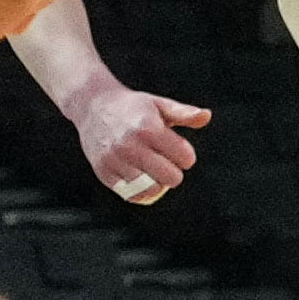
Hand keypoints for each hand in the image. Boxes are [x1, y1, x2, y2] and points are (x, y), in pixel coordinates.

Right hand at [39, 66, 204, 208]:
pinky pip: (131, 194)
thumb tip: (206, 116)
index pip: (185, 158)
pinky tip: (141, 179)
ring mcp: (114, 159)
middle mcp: (130, 145)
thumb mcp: (159, 105)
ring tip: (153, 172)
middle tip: (165, 162)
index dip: (186, 156)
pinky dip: (140, 191)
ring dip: (157, 183)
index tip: (176, 148)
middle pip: (171, 178)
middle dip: (174, 172)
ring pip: (151, 189)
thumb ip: (184, 113)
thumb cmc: (133, 107)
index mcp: (148, 128)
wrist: (92, 106)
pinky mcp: (103, 171)